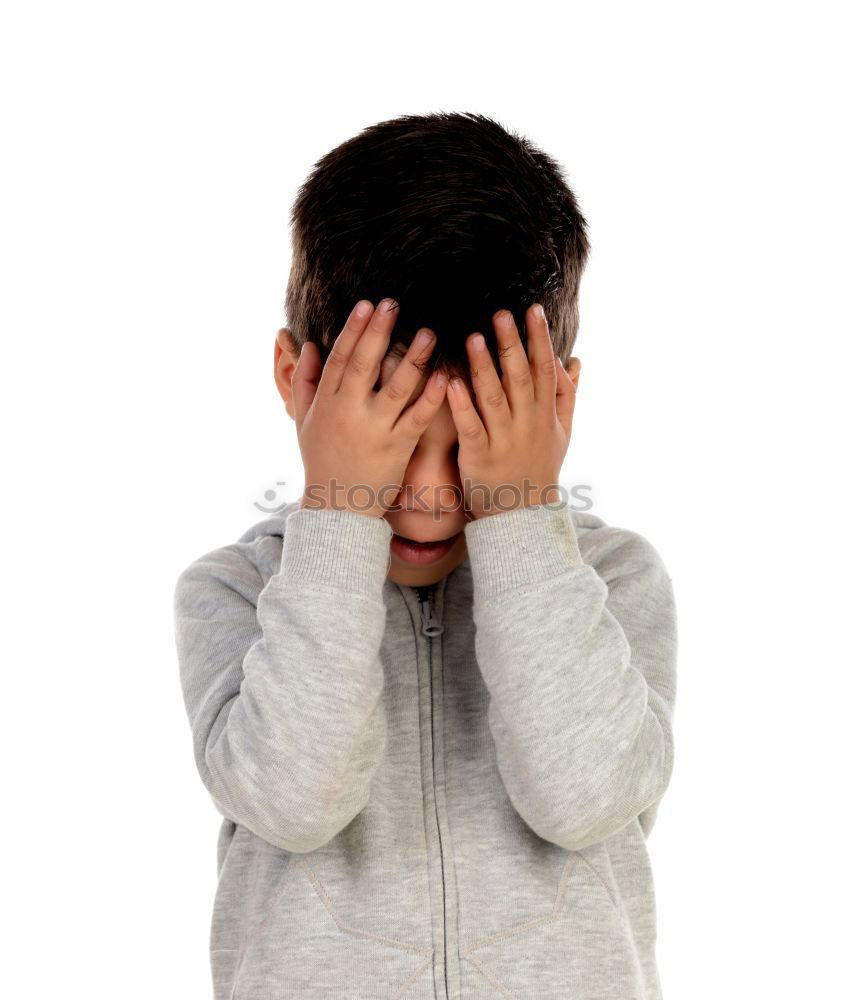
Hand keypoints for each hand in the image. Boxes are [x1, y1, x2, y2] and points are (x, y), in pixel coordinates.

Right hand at [292, 298, 447, 517]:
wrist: (337, 509)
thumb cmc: (322, 463)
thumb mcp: (303, 423)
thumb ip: (306, 383)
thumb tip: (309, 346)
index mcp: (327, 403)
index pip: (340, 358)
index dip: (353, 329)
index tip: (367, 304)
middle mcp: (349, 412)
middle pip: (365, 364)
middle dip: (379, 331)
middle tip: (394, 304)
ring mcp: (375, 430)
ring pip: (396, 388)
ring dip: (413, 358)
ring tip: (428, 333)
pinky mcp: (398, 447)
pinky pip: (418, 417)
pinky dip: (432, 397)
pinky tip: (446, 377)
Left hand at [444, 303, 577, 520]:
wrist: (523, 517)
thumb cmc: (539, 468)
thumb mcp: (562, 433)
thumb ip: (567, 395)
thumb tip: (575, 360)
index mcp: (546, 415)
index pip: (545, 370)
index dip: (539, 339)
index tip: (533, 309)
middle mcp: (528, 425)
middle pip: (521, 379)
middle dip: (511, 344)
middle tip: (500, 313)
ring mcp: (504, 441)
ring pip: (494, 399)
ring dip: (484, 368)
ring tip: (472, 338)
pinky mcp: (479, 457)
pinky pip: (470, 427)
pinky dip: (461, 404)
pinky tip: (450, 382)